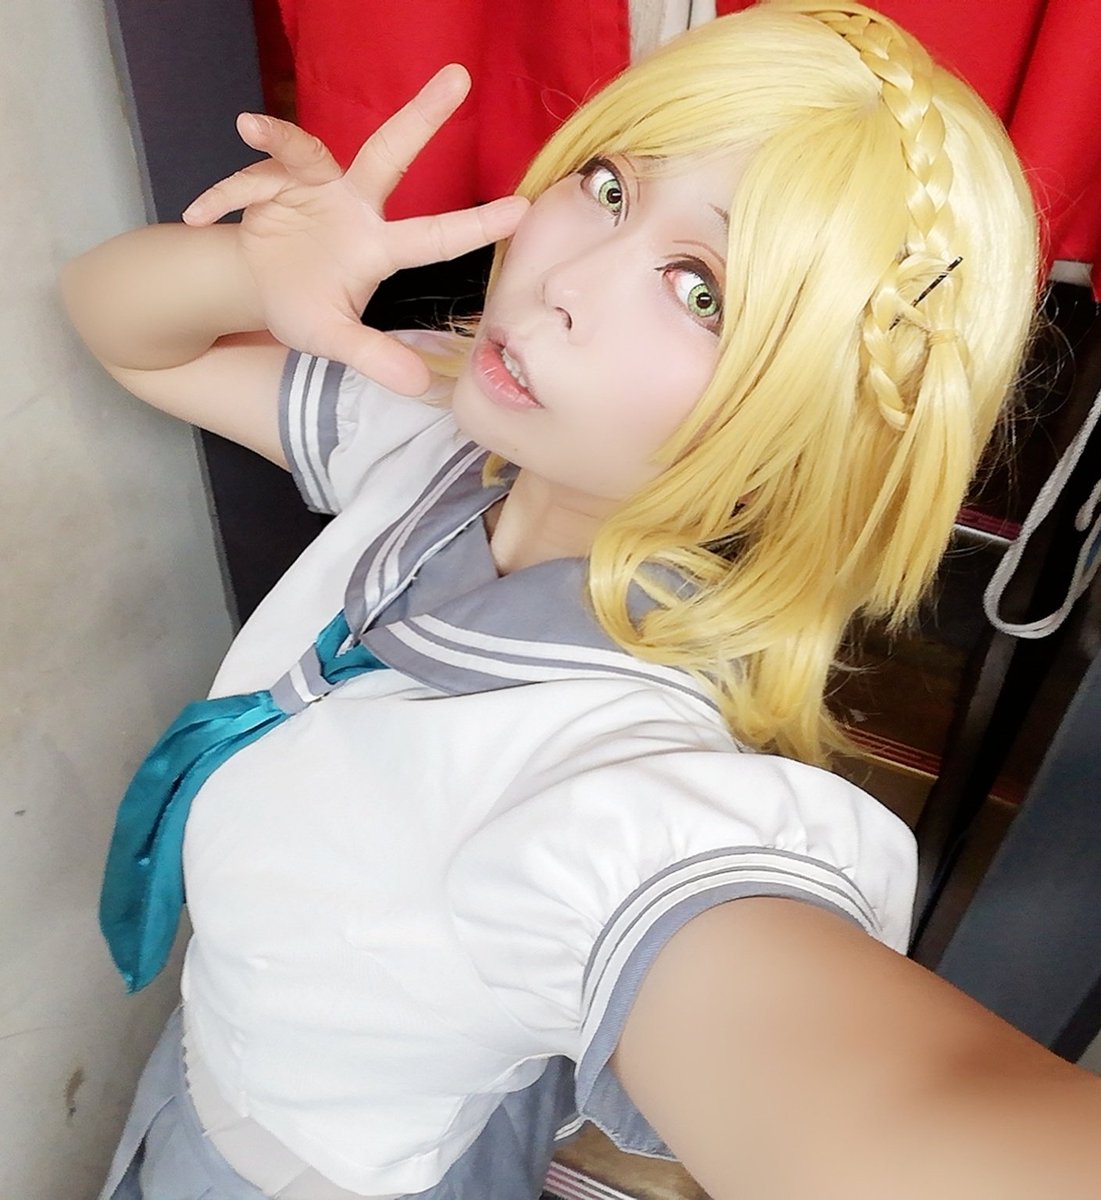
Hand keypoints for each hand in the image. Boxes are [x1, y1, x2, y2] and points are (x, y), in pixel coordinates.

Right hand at [181, 65, 527, 394]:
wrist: (255, 288)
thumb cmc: (304, 308)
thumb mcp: (334, 340)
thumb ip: (374, 357)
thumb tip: (421, 387)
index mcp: (377, 247)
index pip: (434, 236)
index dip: (475, 224)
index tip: (521, 209)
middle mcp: (353, 206)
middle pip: (391, 154)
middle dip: (421, 116)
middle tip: (458, 77)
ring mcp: (313, 187)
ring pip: (305, 150)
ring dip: (279, 141)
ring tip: (250, 128)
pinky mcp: (270, 180)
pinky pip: (246, 179)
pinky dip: (221, 195)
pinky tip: (197, 218)